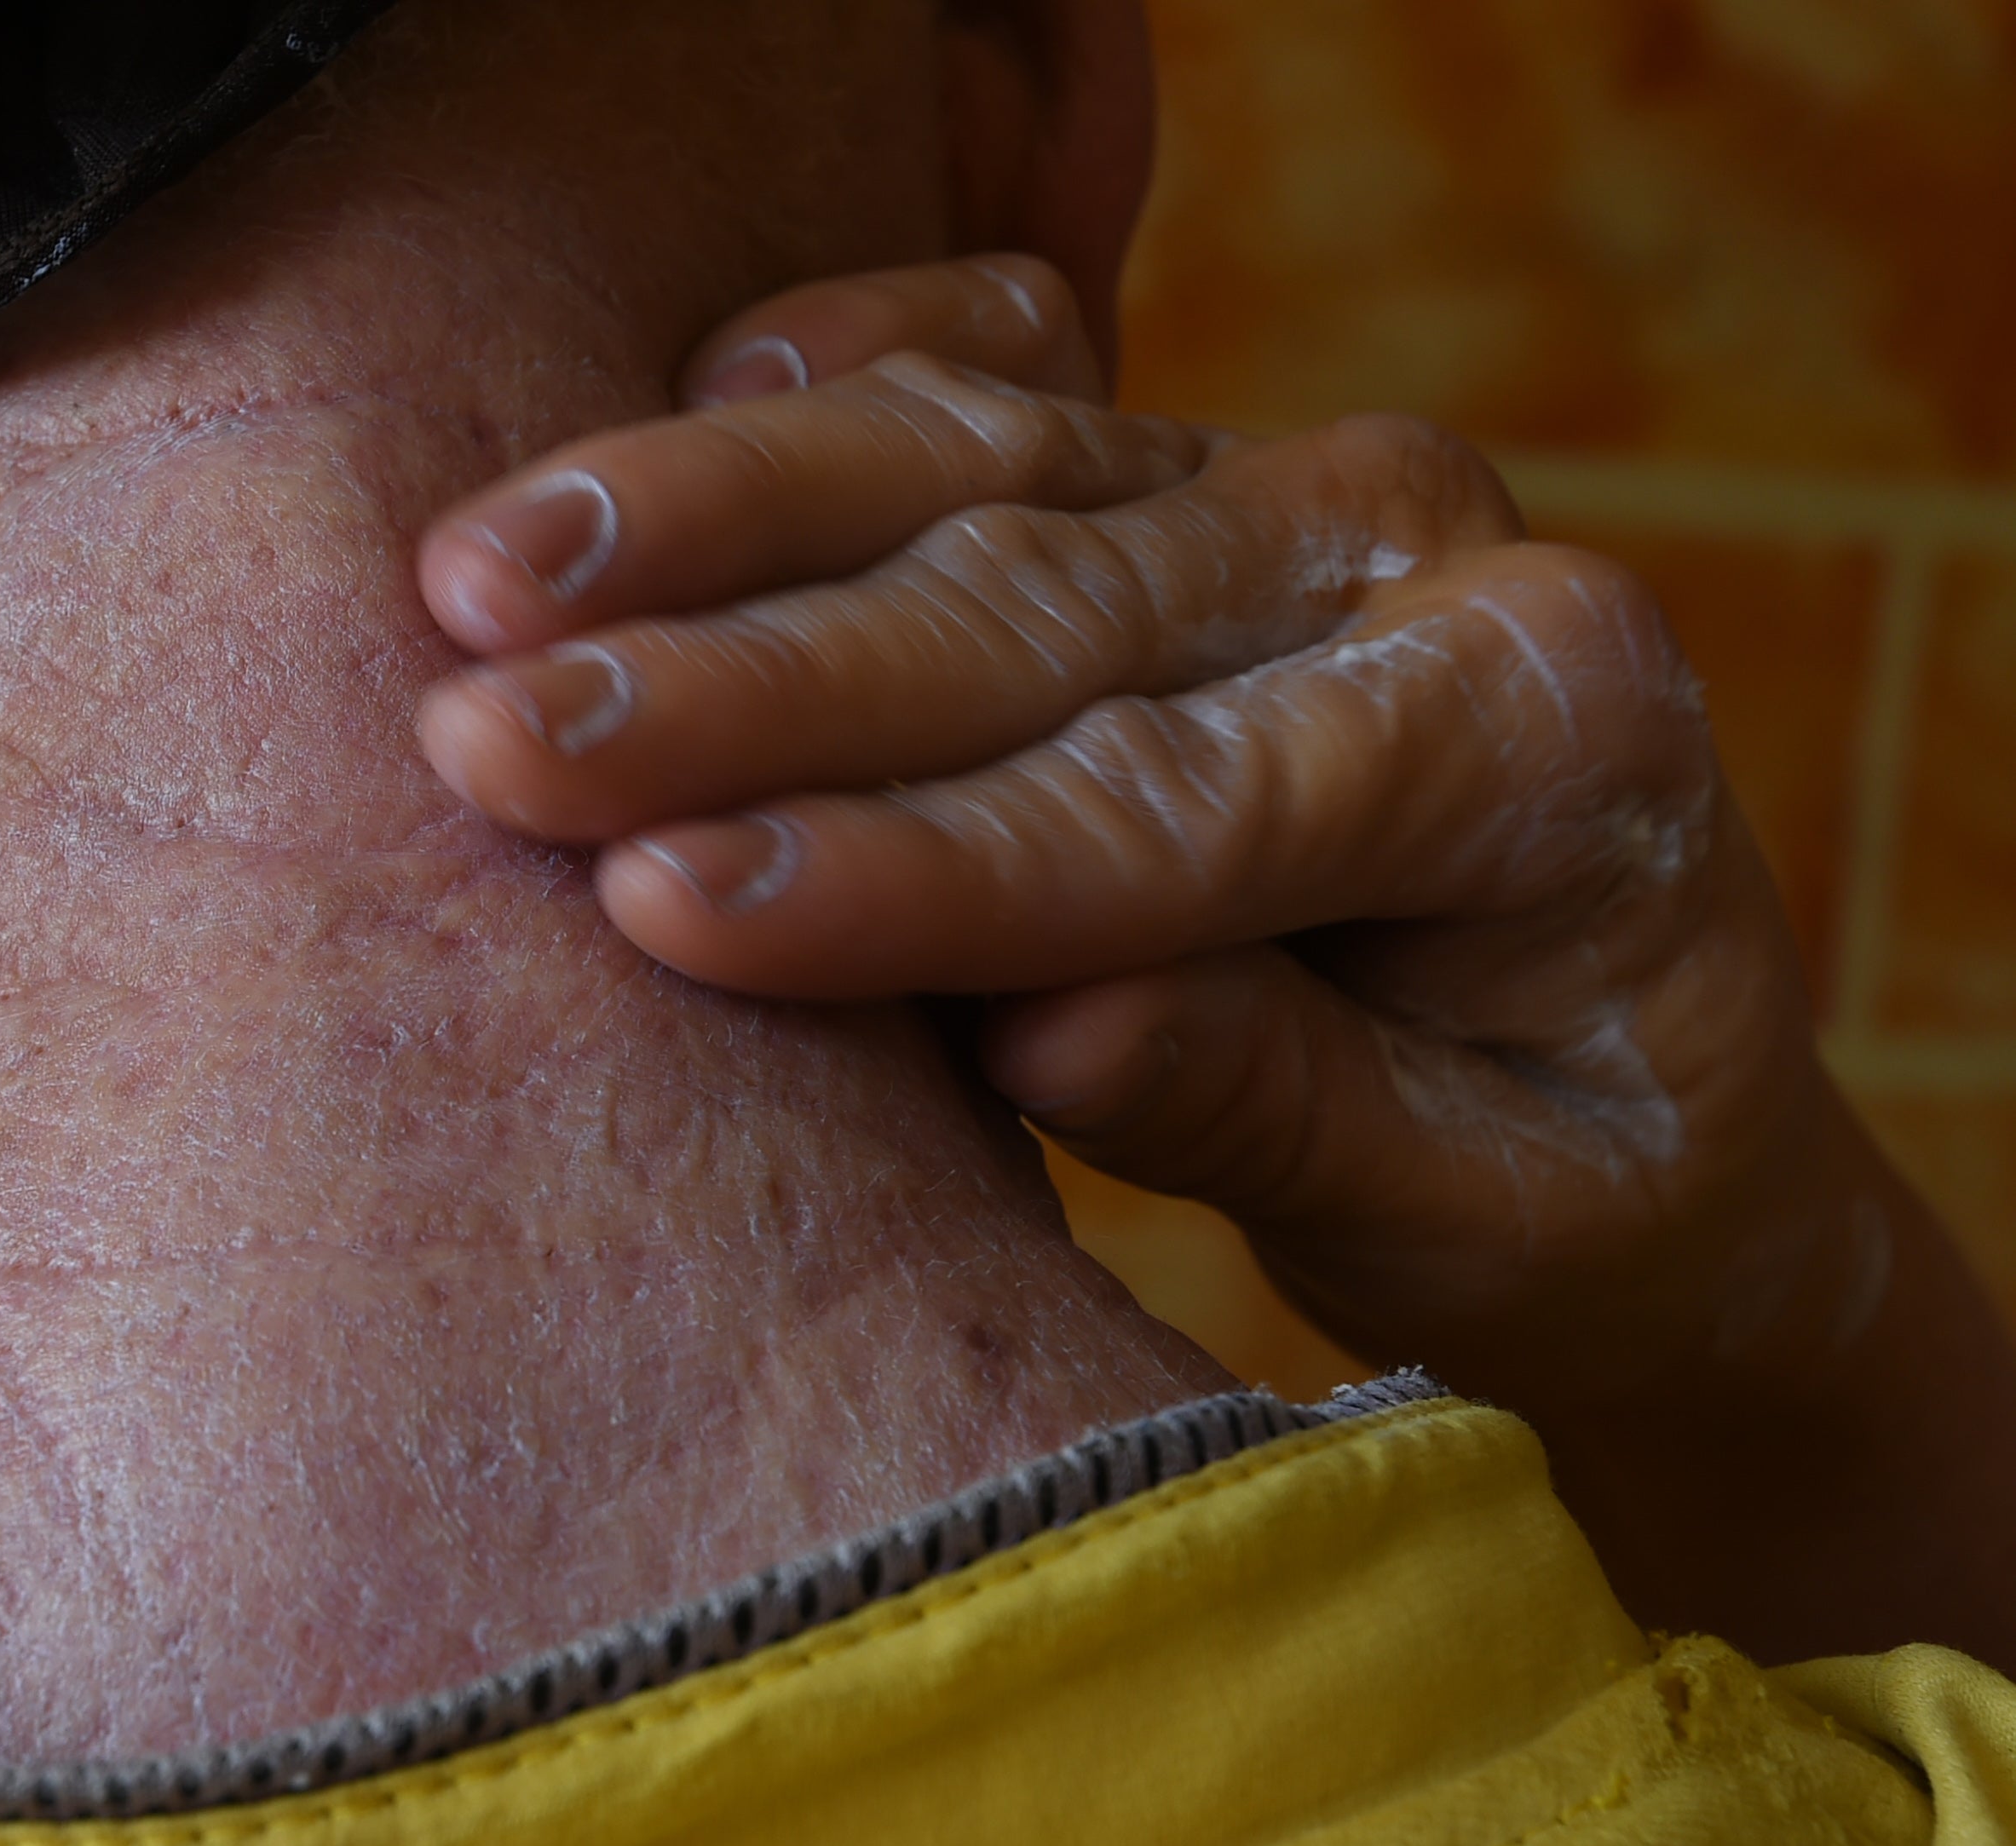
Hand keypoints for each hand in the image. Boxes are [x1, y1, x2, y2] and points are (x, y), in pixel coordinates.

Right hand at [412, 255, 2015, 1662]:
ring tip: (482, 577)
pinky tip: (686, 383)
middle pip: (1026, 602)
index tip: (667, 901)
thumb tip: (1036, 1028)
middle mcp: (1406, 554)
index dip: (905, 862)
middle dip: (742, 678)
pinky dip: (840, 357)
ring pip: (967, 460)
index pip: (1164, 802)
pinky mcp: (1166, 463)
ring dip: (710, 514)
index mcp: (1537, 726)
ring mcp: (1275, 486)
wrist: (1641, 1082)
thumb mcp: (1471, 1211)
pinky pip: (994, 358)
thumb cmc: (1555, 1183)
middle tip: (495, 739)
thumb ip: (1271, 1099)